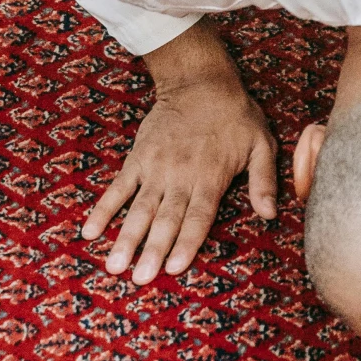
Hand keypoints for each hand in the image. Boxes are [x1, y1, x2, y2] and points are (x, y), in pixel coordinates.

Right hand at [81, 20, 276, 283]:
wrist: (200, 81)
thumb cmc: (236, 115)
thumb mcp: (261, 142)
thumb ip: (264, 180)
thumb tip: (270, 214)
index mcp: (210, 177)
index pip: (198, 217)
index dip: (186, 243)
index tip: (173, 268)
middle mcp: (180, 177)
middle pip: (165, 219)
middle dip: (152, 250)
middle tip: (139, 279)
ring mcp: (155, 168)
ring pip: (139, 209)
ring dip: (126, 238)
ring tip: (114, 266)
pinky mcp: (138, 159)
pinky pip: (118, 187)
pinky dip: (104, 209)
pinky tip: (89, 231)